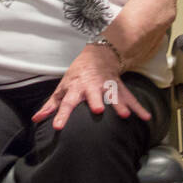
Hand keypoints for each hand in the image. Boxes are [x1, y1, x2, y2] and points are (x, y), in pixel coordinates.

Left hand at [32, 43, 151, 129]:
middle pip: (93, 94)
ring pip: (114, 95)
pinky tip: (146, 118)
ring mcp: (107, 86)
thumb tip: (36, 119)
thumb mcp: (62, 87)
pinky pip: (130, 98)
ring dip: (120, 104)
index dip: (62, 114)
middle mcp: (92, 86)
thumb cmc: (77, 76)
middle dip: (96, 101)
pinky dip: (139, 107)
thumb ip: (51, 105)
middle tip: (98, 111)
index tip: (58, 126)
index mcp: (76, 88)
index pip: (66, 102)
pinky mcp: (120, 87)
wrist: (98, 56)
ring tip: (125, 116)